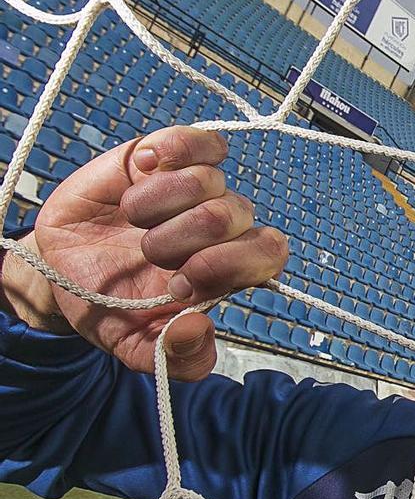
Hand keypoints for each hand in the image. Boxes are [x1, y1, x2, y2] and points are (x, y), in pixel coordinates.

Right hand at [2, 126, 286, 379]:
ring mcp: (201, 189)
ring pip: (208, 180)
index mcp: (229, 272)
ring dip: (157, 203)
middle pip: (232, 215)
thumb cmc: (109, 305)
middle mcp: (225, 229)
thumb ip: (178, 357)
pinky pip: (201, 141)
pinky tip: (141, 169)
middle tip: (148, 253)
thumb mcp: (136, 347)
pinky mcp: (173, 156)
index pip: (269, 254)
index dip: (225, 264)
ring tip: (132, 219)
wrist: (60, 268)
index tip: (178, 283)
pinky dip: (172, 150)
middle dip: (180, 238)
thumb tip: (200, 328)